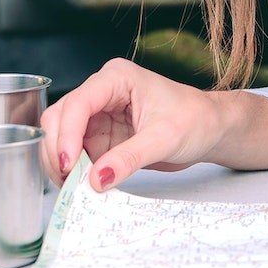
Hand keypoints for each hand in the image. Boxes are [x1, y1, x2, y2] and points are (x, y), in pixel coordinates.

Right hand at [37, 59, 267, 188]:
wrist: (210, 130)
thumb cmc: (195, 121)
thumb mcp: (164, 140)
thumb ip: (128, 159)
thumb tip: (95, 181)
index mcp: (116, 78)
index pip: (78, 103)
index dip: (66, 134)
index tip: (67, 165)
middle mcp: (101, 93)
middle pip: (59, 118)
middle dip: (57, 150)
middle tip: (66, 182)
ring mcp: (98, 115)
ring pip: (61, 136)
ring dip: (61, 163)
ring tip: (72, 188)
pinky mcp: (100, 136)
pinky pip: (75, 153)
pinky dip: (72, 171)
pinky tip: (79, 186)